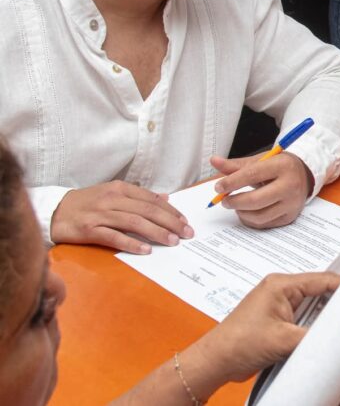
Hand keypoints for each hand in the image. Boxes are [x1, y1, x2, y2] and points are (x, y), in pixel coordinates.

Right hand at [50, 181, 193, 253]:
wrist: (55, 211)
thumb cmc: (88, 203)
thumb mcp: (114, 193)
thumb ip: (139, 197)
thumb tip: (165, 199)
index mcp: (120, 189)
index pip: (152, 200)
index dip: (171, 211)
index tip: (185, 222)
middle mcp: (113, 199)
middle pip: (148, 211)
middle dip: (170, 223)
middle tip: (186, 234)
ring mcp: (101, 214)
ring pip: (135, 222)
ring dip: (157, 232)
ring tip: (172, 241)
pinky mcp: (89, 230)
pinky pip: (114, 237)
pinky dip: (132, 243)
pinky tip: (146, 250)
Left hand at [184, 272, 339, 384]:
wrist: (215, 362)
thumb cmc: (239, 343)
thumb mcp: (283, 340)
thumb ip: (313, 336)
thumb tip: (338, 338)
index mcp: (281, 284)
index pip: (321, 279)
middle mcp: (281, 290)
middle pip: (318, 292)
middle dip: (337, 302)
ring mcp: (279, 306)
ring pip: (312, 307)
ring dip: (325, 317)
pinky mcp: (277, 322)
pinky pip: (303, 320)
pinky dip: (314, 327)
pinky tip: (326, 335)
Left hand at [209, 151, 313, 227]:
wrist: (304, 174)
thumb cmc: (279, 166)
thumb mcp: (260, 161)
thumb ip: (236, 165)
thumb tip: (214, 161)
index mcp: (282, 166)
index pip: (253, 174)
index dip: (232, 182)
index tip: (219, 187)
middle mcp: (290, 185)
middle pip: (256, 200)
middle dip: (234, 202)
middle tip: (224, 200)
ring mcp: (291, 203)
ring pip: (259, 216)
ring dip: (241, 212)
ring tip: (235, 205)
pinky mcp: (290, 217)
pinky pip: (265, 224)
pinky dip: (250, 220)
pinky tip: (246, 212)